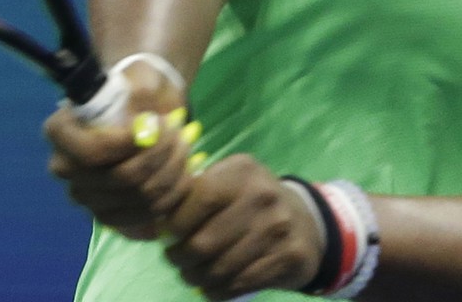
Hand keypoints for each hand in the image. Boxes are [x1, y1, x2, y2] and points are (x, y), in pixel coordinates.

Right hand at [43, 61, 193, 239]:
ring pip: (140, 199)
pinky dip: (174, 196)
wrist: (145, 109)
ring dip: (173, 173)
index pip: (91, 151)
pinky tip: (183, 174)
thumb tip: (145, 128)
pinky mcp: (110, 217)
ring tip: (186, 147)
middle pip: (121, 179)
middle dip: (161, 155)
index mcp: (60, 132)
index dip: (129, 143)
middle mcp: (66, 169)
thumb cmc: (137, 88)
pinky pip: (147, 217)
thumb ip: (141, 95)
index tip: (158, 123)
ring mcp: (87, 197)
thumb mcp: (140, 77)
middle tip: (182, 133)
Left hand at [160, 154, 323, 299]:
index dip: (175, 223)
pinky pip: (239, 284)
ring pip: (220, 268)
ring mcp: (278, 228)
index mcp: (242, 171)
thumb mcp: (230, 183)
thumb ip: (195, 194)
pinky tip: (210, 287)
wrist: (306, 222)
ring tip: (190, 275)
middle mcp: (262, 196)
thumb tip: (155, 222)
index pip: (198, 199)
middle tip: (175, 260)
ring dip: (196, 278)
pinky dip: (217, 291)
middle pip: (205, 241)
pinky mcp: (288, 257)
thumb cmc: (251, 201)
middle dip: (180, 258)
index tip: (167, 235)